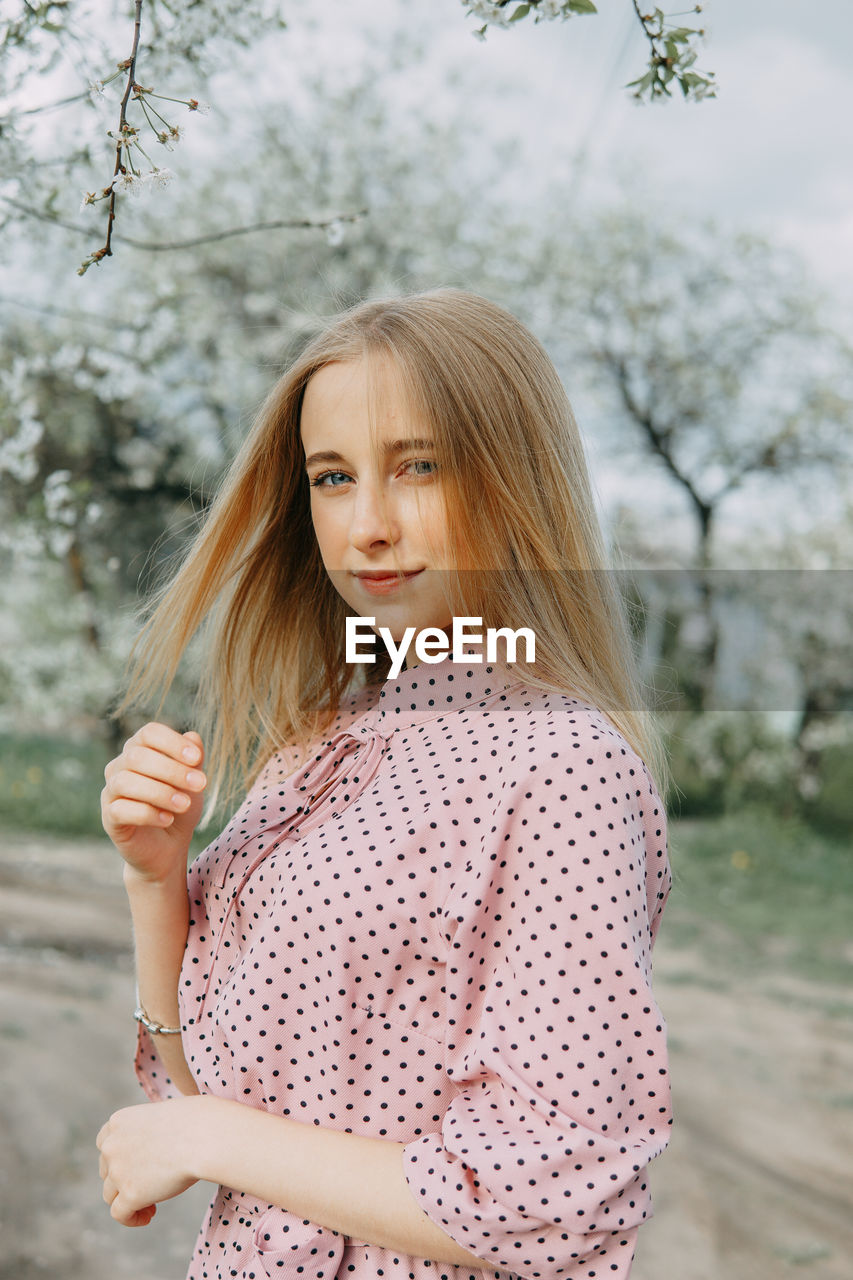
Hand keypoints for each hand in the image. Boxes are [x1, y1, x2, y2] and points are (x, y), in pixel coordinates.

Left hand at [96, 1096, 206, 1226]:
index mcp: (118, 1121)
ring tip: (153, 1204)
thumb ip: (149, 1132)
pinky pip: (120, 1214)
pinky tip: (149, 1216)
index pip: (104, 1144)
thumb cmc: (197, 1121)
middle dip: (124, 1179)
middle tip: (150, 1185)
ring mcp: (118, 1171)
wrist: (204, 1136)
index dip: (118, 1158)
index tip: (137, 1165)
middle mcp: (111, 1145)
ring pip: (111, 1195)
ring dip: (129, 1200)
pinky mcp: (130, 1194)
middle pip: (107, 1171)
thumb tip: (154, 1151)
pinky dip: (132, 1218)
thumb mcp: (164, 1116)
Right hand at [101, 723, 206, 883]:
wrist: (169, 847)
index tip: (196, 758)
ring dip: (160, 792)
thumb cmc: (180, 806)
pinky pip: (120, 810)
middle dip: (172, 769)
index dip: (172, 742)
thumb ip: (193, 760)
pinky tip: (168, 819)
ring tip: (186, 805)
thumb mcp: (192, 782)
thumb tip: (193, 737)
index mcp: (139, 749)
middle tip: (201, 784)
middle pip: (137, 756)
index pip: (149, 733)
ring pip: (125, 782)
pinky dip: (147, 813)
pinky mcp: (109, 818)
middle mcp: (119, 767)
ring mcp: (110, 792)